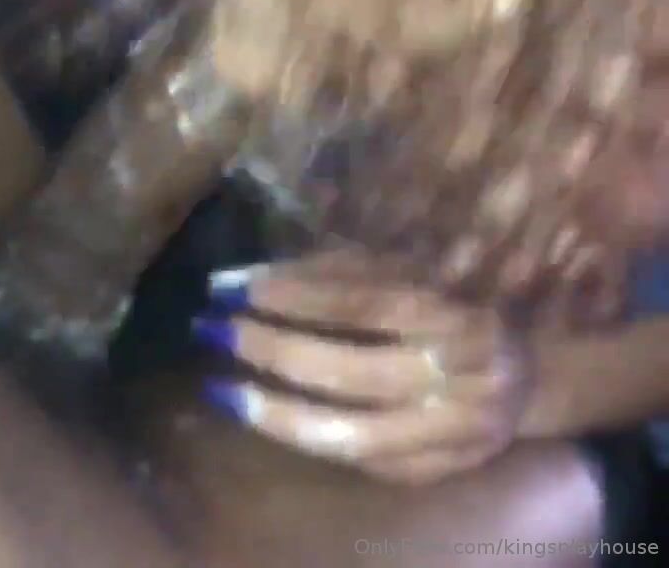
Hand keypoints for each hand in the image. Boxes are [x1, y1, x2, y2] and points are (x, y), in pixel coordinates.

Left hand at [192, 250, 531, 482]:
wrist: (531, 375)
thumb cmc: (450, 303)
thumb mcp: (404, 271)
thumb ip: (338, 271)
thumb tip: (251, 278)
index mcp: (451, 309)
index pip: (360, 301)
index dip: (291, 292)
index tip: (227, 284)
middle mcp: (458, 374)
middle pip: (352, 370)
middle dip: (273, 350)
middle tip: (212, 330)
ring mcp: (452, 433)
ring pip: (353, 433)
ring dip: (279, 414)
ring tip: (223, 392)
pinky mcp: (437, 471)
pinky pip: (362, 461)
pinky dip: (311, 439)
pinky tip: (270, 417)